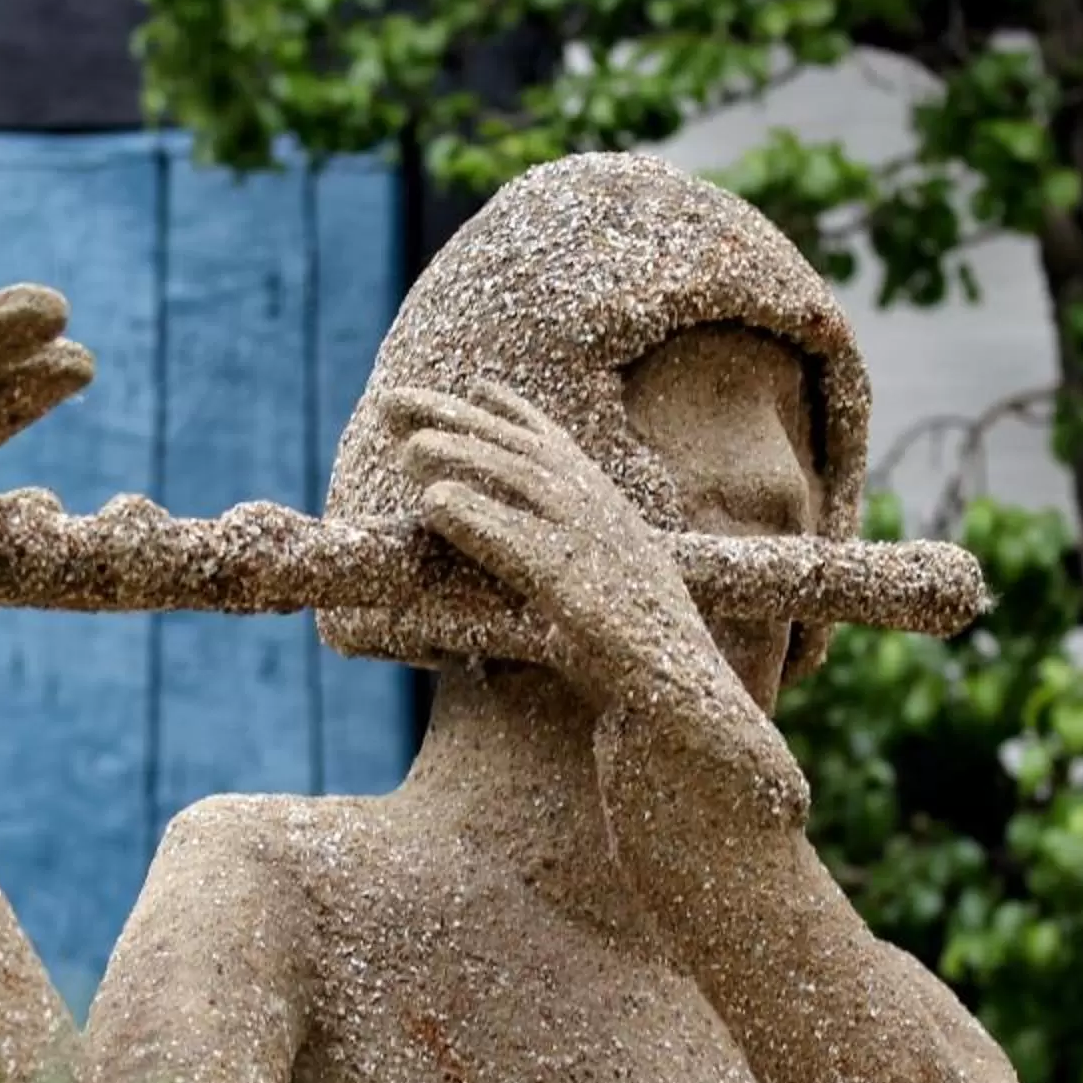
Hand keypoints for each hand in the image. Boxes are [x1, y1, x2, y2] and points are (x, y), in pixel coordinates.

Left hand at [385, 381, 719, 707]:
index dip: (511, 411)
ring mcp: (592, 543)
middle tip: (393, 402)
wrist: (689, 698)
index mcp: (607, 508)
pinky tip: (433, 503)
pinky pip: (516, 541)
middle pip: (518, 448)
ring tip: (407, 446)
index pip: (554, 443)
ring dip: (460, 455)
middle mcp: (600, 512)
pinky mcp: (577, 586)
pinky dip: (475, 517)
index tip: (474, 385)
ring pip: (517, 480)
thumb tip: (538, 557)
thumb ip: (571, 558)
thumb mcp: (611, 585)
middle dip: (455, 419)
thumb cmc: (645, 654)